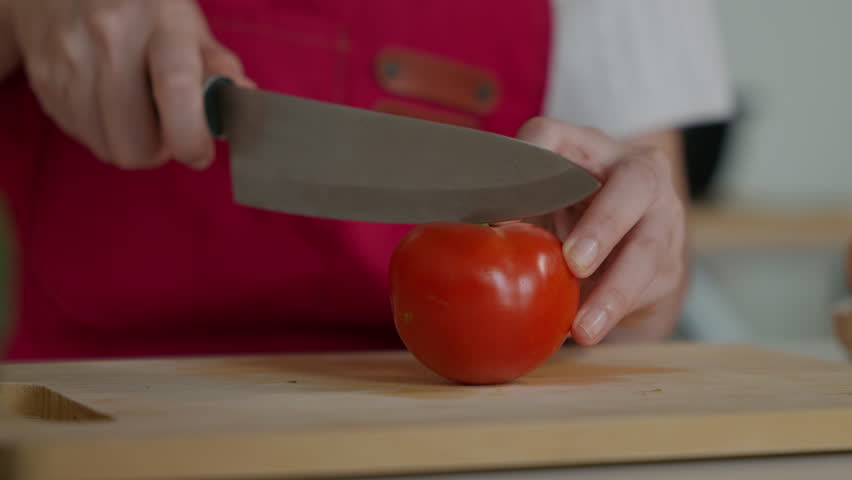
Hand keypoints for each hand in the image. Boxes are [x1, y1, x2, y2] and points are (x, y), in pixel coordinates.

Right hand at [8, 0, 252, 168]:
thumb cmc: (143, 9)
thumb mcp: (188, 25)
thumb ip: (218, 66)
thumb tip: (243, 98)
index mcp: (160, 22)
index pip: (176, 89)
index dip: (190, 137)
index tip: (199, 153)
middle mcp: (109, 36)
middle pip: (136, 141)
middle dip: (160, 149)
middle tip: (168, 127)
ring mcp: (70, 58)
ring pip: (108, 147)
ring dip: (131, 144)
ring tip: (139, 113)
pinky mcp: (44, 78)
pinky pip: (82, 137)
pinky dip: (102, 133)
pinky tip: (109, 104)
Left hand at [517, 118, 687, 345]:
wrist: (623, 240)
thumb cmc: (564, 211)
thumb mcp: (536, 201)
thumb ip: (511, 208)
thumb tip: (482, 232)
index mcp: (586, 146)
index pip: (550, 135)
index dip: (527, 159)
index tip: (505, 203)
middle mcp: (636, 170)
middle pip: (632, 184)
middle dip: (603, 225)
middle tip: (575, 262)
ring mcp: (663, 215)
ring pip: (648, 250)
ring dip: (614, 291)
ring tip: (584, 328)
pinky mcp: (670, 262)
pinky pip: (650, 289)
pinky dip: (616, 313)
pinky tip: (589, 332)